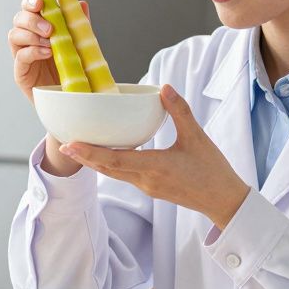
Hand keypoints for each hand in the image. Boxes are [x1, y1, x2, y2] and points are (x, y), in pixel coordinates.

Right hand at [9, 0, 89, 176]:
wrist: (72, 101)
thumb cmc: (74, 70)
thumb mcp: (81, 45)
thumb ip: (79, 25)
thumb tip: (82, 3)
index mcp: (40, 27)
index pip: (29, 7)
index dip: (31, 0)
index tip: (41, 1)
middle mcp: (28, 38)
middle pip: (18, 18)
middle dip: (32, 19)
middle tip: (51, 28)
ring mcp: (22, 55)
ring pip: (14, 35)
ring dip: (32, 35)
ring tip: (51, 43)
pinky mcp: (21, 72)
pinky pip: (20, 57)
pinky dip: (32, 51)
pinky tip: (46, 53)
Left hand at [57, 84, 251, 228]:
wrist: (224, 200)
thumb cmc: (213, 170)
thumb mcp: (197, 137)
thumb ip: (180, 111)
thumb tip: (165, 88)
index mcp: (155, 167)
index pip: (115, 160)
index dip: (90, 152)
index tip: (69, 144)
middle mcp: (146, 180)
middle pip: (107, 168)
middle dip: (84, 156)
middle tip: (64, 142)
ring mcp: (147, 186)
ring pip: (114, 173)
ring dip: (95, 161)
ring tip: (79, 147)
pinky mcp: (152, 188)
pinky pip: (124, 175)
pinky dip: (111, 164)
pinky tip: (107, 153)